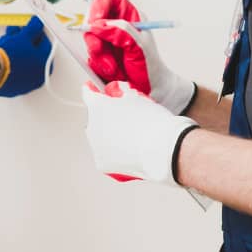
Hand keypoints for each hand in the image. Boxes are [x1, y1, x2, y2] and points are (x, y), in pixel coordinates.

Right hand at [0, 16, 51, 97]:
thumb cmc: (10, 56)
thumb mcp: (24, 36)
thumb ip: (33, 28)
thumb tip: (37, 23)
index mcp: (46, 63)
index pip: (44, 43)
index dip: (34, 32)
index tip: (27, 28)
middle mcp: (39, 76)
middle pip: (34, 53)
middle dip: (24, 40)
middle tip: (15, 33)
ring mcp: (26, 84)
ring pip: (24, 61)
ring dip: (16, 50)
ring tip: (6, 42)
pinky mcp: (14, 88)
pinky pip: (15, 71)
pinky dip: (12, 63)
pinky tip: (4, 56)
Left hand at [83, 82, 198, 184]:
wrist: (162, 149)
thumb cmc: (153, 122)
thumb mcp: (137, 98)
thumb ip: (122, 92)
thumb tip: (119, 91)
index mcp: (98, 107)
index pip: (88, 94)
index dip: (92, 89)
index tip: (93, 88)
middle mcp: (92, 127)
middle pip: (95, 118)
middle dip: (105, 116)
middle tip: (124, 117)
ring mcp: (95, 147)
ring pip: (99, 138)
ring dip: (108, 135)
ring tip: (130, 136)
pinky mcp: (102, 163)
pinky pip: (105, 155)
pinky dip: (113, 153)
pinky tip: (128, 150)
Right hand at [84, 0, 195, 114]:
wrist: (152, 91)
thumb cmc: (151, 68)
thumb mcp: (139, 47)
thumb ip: (121, 32)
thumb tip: (99, 25)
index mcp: (130, 16)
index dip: (99, 3)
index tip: (95, 20)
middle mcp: (117, 26)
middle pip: (94, 19)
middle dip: (95, 38)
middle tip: (100, 50)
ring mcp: (108, 42)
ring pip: (90, 41)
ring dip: (99, 57)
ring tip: (114, 68)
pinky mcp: (101, 57)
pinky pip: (90, 58)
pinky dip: (98, 67)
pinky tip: (112, 73)